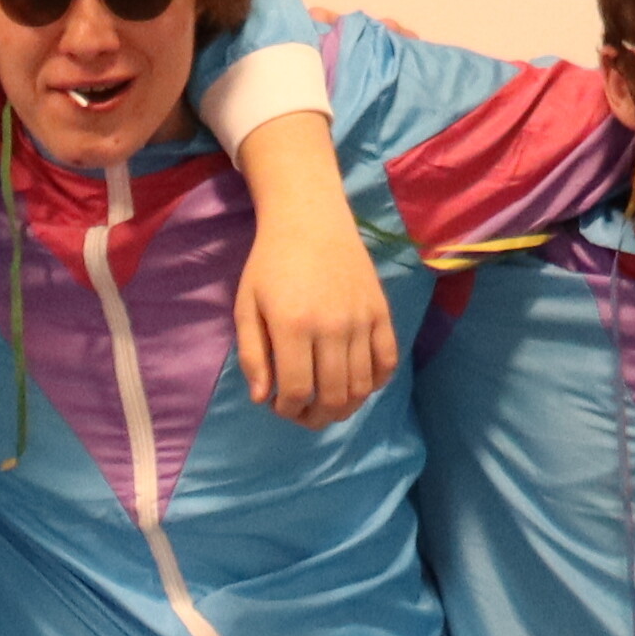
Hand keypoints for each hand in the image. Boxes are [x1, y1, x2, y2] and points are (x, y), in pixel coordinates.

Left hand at [233, 187, 393, 431]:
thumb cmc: (270, 263)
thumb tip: (263, 398)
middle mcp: (332, 328)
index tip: (279, 405)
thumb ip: (252, 355)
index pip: (297, 391)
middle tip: (303, 412)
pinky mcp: (381, 312)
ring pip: (361, 386)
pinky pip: (388, 362)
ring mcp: (361, 321)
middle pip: (333, 396)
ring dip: (344, 407)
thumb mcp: (246, 306)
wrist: (310, 219)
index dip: (288, 409)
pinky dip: (375, 383)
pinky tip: (357, 383)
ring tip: (327, 403)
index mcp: (293, 326)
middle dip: (315, 417)